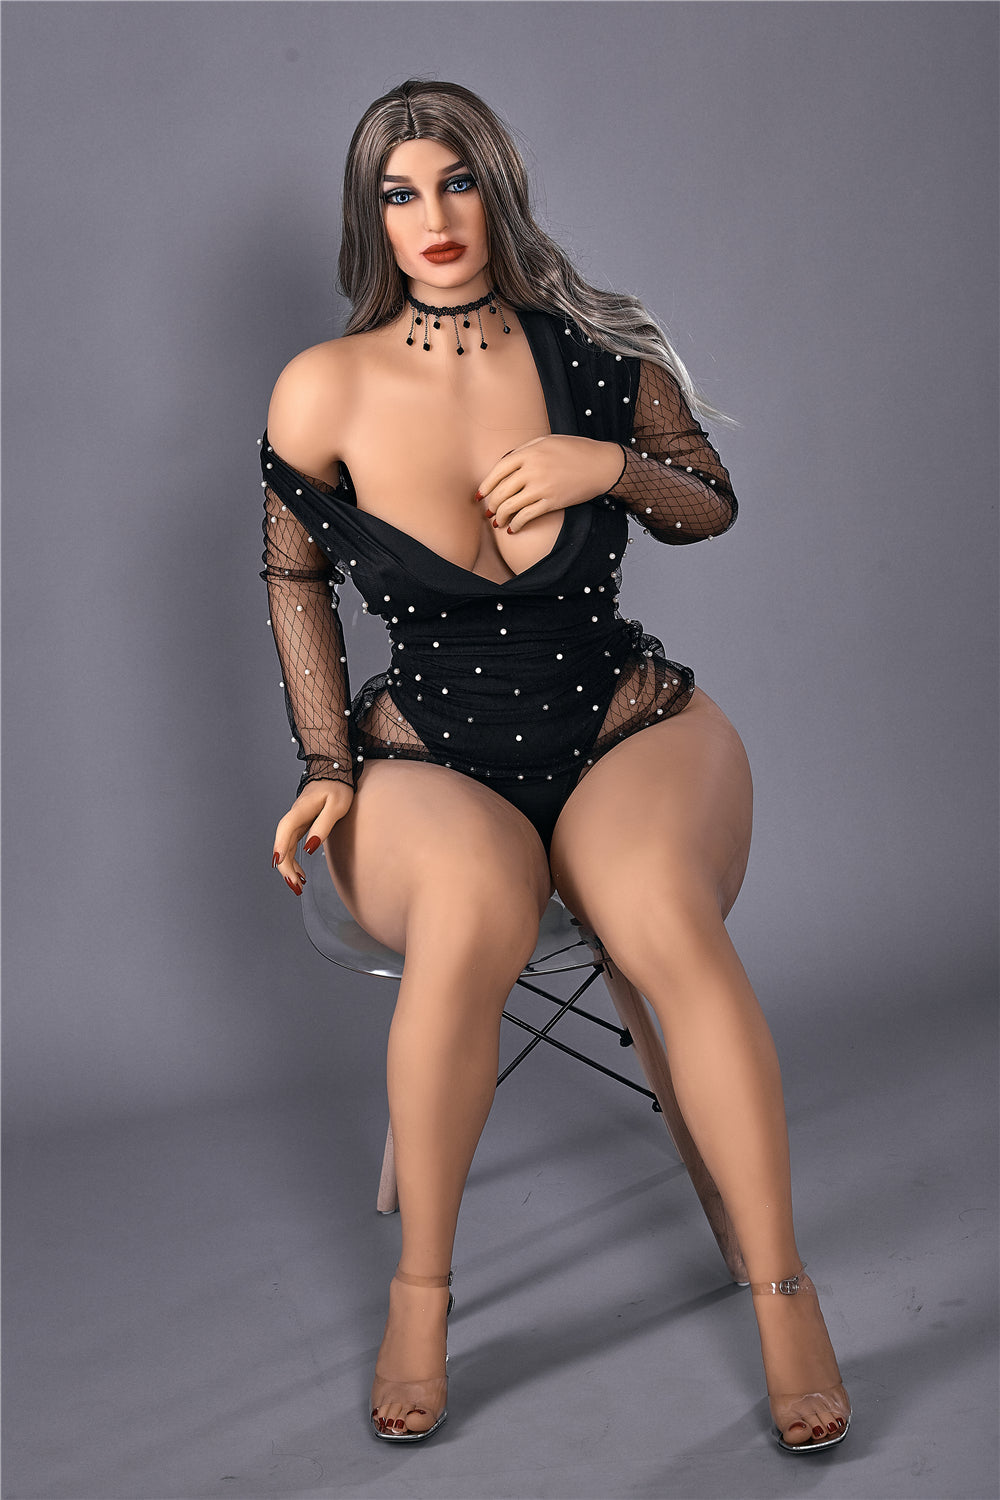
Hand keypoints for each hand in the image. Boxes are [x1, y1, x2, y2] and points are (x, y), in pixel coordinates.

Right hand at [271, 779, 354, 895]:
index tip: (279, 863)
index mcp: (301, 810)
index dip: (281, 846)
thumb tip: (310, 848)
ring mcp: (295, 821)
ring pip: (285, 847)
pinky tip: (300, 873)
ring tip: (297, 886)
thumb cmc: (337, 787)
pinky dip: (293, 860)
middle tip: (295, 886)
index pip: (286, 829)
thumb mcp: (337, 806)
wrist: (333, 772)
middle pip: (283, 843)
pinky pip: (290, 845)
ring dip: (288, 867)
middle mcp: (294, 816)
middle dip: (285, 866)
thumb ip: (323, 826)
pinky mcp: (299, 825)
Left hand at [475, 435, 624, 533]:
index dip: (485, 485)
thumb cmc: (574, 450)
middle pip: (501, 491)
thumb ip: (523, 451)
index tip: (480, 495)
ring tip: (498, 522)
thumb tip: (502, 465)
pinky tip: (514, 529)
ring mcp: (542, 487)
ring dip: (501, 517)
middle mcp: (532, 470)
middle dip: (492, 505)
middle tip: (489, 512)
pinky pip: (527, 517)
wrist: (601, 465)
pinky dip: (517, 525)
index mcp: (529, 453)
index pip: (497, 471)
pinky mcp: (552, 502)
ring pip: (511, 506)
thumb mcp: (546, 441)